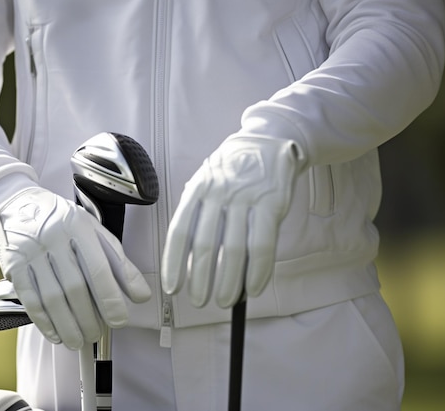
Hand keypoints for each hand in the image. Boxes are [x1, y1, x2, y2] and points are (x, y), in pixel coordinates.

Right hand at [0, 188, 151, 349]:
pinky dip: (44, 321)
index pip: (98, 267)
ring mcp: (31, 252)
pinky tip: (55, 333)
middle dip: (88, 317)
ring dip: (67, 325)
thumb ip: (118, 261)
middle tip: (97, 333)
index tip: (119, 319)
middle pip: (74, 287)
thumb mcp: (92, 230)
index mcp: (79, 226)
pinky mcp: (13, 265)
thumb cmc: (60, 220)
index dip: (110, 298)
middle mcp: (54, 237)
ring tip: (78, 340)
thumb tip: (140, 294)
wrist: (15, 202)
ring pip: (52, 298)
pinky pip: (30, 299)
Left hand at [161, 133, 305, 307]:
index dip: (174, 263)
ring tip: (225, 301)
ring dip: (229, 281)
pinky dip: (258, 271)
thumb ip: (197, 213)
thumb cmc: (234, 170)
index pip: (179, 231)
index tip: (173, 288)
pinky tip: (253, 288)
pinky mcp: (271, 203)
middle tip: (200, 301)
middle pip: (204, 245)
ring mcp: (246, 197)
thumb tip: (190, 259)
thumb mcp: (206, 181)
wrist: (270, 142)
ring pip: (234, 249)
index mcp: (197, 189)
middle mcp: (218, 193)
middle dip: (201, 279)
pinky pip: (263, 245)